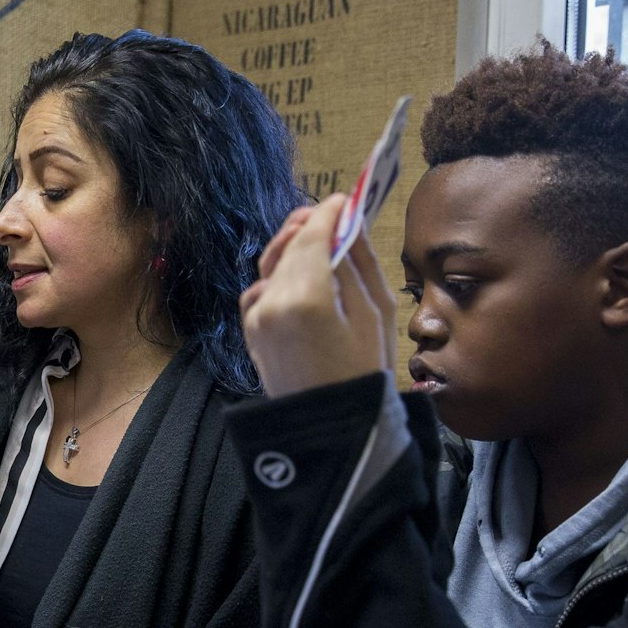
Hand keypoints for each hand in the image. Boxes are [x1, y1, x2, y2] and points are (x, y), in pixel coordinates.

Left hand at [238, 194, 398, 398]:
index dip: (328, 213)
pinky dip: (278, 278)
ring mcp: (256, 319)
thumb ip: (357, 261)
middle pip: (288, 247)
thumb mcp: (376, 313)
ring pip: (271, 266)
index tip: (345, 200)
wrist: (333, 427)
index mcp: (307, 297)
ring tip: (321, 245)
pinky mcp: (251, 333)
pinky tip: (301, 281)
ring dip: (292, 250)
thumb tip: (347, 221)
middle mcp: (272, 303)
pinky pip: (261, 291)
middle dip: (309, 226)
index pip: (311, 236)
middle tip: (334, 215)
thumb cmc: (366, 372)